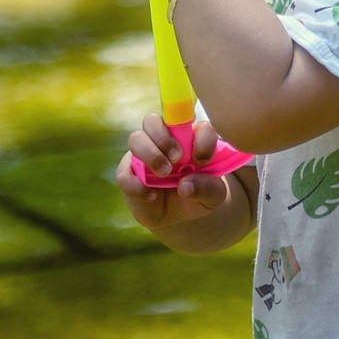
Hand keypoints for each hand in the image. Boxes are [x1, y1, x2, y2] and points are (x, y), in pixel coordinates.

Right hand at [115, 115, 226, 231]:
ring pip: (136, 139)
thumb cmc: (200, 196)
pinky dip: (136, 185)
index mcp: (187, 136)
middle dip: (164, 138)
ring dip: (150, 155)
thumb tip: (185, 185)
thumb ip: (208, 188)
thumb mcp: (214, 196)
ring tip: (165, 174)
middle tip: (177, 159)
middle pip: (152, 120)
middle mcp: (162, 140)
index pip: (191, 121)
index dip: (198, 136)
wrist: (180, 218)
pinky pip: (124, 173)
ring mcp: (143, 156)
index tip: (202, 159)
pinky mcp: (129, 175)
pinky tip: (152, 196)